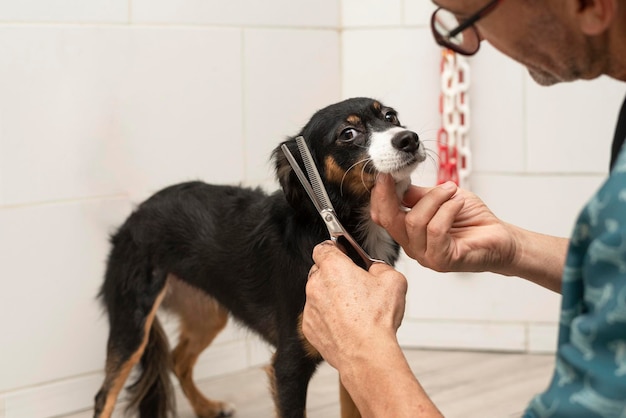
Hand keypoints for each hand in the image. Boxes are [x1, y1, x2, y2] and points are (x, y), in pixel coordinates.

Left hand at [302, 241, 406, 369]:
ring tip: (354, 310)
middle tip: (355, 286)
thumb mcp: (393, 280)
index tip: (343, 255)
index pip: (323, 247)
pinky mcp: (309, 327)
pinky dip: (328, 317)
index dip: (334, 250)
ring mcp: (310, 306)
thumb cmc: (376, 319)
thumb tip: (375, 268)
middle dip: (335, 275)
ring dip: (331, 297)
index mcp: (333, 267)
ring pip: (318, 294)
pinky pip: (317, 315)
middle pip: (320, 271)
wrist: (366, 353)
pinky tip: (346, 324)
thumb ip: (380, 266)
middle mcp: (316, 284)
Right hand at [371, 174, 516, 273]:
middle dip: (391, 194)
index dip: (380, 194)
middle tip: (399, 175)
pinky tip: (458, 204)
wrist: (501, 238)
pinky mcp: (442, 260)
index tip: (386, 173)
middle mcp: (412, 246)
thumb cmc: (473, 220)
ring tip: (451, 191)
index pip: (382, 215)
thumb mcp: (440, 199)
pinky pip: (435, 230)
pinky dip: (447, 210)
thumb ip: (417, 194)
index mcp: (408, 231)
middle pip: (389, 220)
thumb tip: (397, 180)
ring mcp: (426, 255)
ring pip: (415, 221)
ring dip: (435, 199)